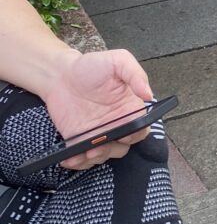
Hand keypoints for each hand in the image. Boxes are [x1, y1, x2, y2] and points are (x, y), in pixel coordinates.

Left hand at [41, 49, 153, 170]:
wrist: (60, 74)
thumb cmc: (91, 66)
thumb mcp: (117, 60)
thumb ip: (135, 73)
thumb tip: (148, 94)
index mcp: (128, 108)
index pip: (140, 129)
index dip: (135, 134)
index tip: (125, 132)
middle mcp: (115, 124)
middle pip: (123, 147)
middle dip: (112, 149)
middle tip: (100, 144)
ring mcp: (96, 135)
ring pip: (104, 155)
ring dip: (96, 157)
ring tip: (85, 151)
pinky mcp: (78, 142)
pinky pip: (82, 159)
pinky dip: (78, 162)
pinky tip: (69, 158)